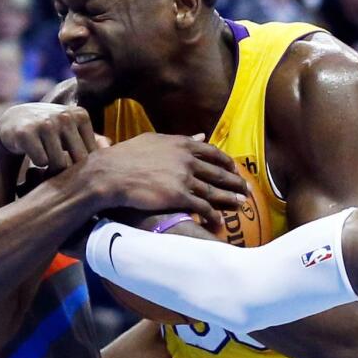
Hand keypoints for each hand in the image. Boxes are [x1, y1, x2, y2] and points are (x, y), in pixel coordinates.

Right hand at [0, 103, 100, 173]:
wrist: (13, 121)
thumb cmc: (50, 130)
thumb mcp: (72, 130)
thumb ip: (93, 139)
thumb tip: (110, 145)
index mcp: (81, 115)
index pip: (92, 154)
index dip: (82, 166)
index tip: (70, 163)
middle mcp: (65, 116)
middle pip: (78, 161)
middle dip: (69, 171)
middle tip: (57, 170)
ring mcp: (45, 122)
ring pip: (59, 164)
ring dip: (51, 170)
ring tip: (46, 162)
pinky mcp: (26, 132)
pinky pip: (40, 162)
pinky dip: (37, 165)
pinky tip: (32, 154)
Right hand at [87, 133, 247, 226]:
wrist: (110, 173)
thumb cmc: (127, 156)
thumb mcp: (154, 141)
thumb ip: (180, 140)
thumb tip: (200, 136)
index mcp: (182, 144)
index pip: (213, 153)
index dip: (227, 163)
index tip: (235, 169)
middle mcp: (187, 160)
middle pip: (219, 172)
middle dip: (235, 182)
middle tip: (248, 190)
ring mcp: (184, 178)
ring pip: (215, 190)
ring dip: (230, 199)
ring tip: (242, 205)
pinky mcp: (178, 196)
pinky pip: (202, 207)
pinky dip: (213, 215)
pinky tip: (219, 221)